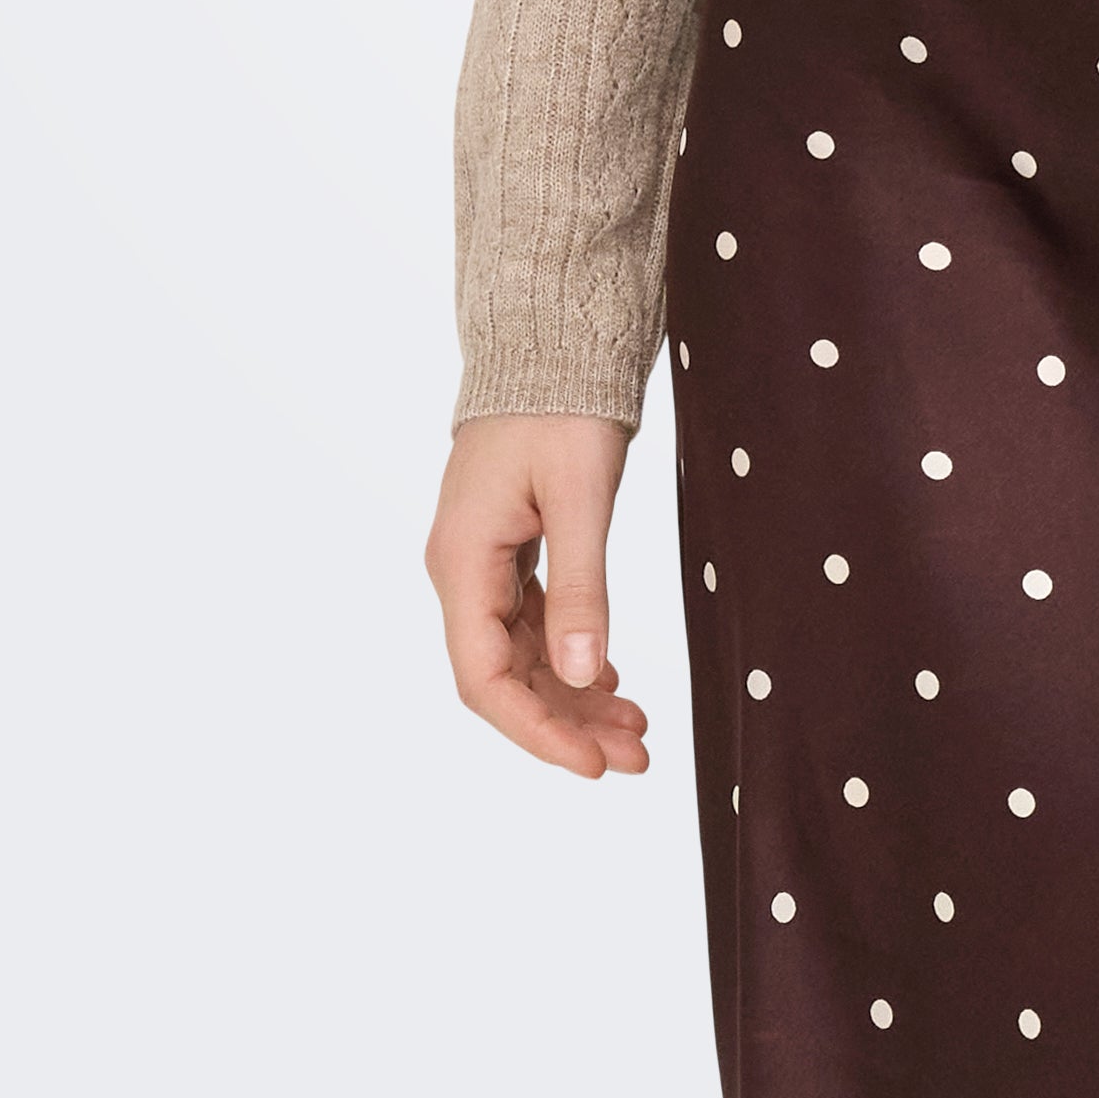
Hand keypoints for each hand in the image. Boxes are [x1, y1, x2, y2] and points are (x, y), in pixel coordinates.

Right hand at [426, 411, 651, 776]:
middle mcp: (461, 568)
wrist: (550, 334)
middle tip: (637, 757)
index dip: (538, 731)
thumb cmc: (561, 404)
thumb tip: (581, 675)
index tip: (596, 764)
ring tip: (637, 728)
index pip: (487, 679)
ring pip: (523, 654)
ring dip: (574, 694)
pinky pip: (532, 622)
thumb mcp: (579, 496)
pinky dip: (571, 654)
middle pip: (505, 677)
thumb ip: (580, 589)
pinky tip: (608, 677)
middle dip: (567, 723)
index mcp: (463, 561)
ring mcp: (483, 558)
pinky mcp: (508, 546)